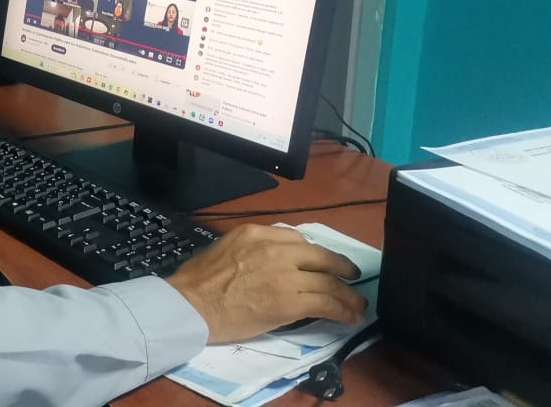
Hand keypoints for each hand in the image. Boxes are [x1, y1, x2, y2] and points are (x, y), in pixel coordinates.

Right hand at [165, 224, 366, 343]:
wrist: (192, 304)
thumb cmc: (198, 281)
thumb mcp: (224, 248)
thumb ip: (250, 250)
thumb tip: (267, 263)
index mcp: (256, 233)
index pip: (296, 239)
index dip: (314, 254)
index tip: (321, 262)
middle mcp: (275, 248)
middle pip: (320, 256)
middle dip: (341, 267)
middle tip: (352, 276)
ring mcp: (285, 274)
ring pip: (329, 281)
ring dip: (348, 295)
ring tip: (357, 305)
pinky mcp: (291, 300)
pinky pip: (327, 303)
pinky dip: (343, 310)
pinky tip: (349, 316)